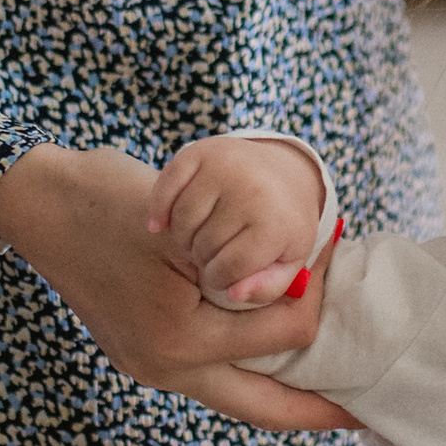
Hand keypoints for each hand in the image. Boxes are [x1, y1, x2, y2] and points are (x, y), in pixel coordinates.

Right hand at [0, 144, 352, 431]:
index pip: (281, 337)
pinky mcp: (141, 350)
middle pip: (260, 409)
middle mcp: (163, 368)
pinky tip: (275, 355)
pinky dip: (248, 368)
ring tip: (329, 387)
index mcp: (179, 343)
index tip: (340, 265)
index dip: (317, 300)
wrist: (38, 201)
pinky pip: (209, 373)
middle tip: (367, 415)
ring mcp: (148, 364)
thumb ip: (247, 271)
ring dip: (281, 392)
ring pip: (234, 396)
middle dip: (316, 413)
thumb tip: (306, 292)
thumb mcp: (188, 231)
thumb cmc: (110, 204)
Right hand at [150, 135, 329, 305]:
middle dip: (203, 258)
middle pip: (203, 247)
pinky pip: (164, 190)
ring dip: (183, 238)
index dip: (220, 279)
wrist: (286, 171)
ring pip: (181, 223)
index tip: (224, 274)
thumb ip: (266, 288)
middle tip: (214, 251)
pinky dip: (158, 211)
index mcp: (276, 222)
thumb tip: (234, 294)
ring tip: (199, 237)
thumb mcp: (287, 262)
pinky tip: (160, 225)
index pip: (227, 270)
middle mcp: (251, 190)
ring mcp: (224, 167)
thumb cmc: (282, 226)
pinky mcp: (200, 151)